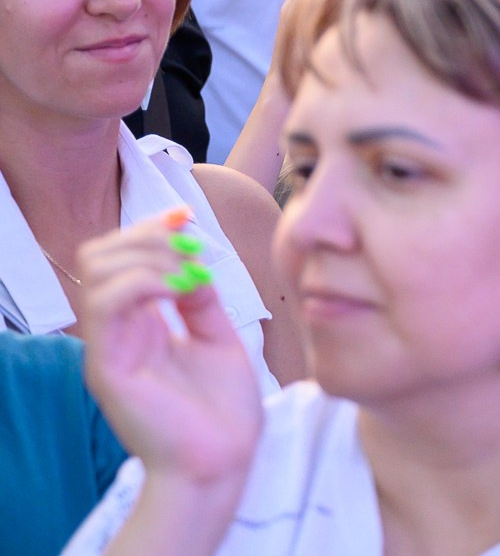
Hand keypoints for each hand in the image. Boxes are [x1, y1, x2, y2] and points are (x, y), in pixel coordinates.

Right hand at [78, 209, 262, 492]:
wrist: (223, 460)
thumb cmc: (223, 410)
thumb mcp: (219, 338)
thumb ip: (200, 300)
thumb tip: (193, 260)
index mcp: (140, 324)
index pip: (119, 258)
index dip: (149, 228)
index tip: (188, 216)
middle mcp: (118, 333)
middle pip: (99, 258)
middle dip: (146, 235)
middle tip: (189, 243)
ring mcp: (109, 349)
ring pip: (98, 273)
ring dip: (149, 256)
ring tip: (188, 272)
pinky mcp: (108, 368)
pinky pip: (107, 306)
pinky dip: (143, 281)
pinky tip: (179, 288)